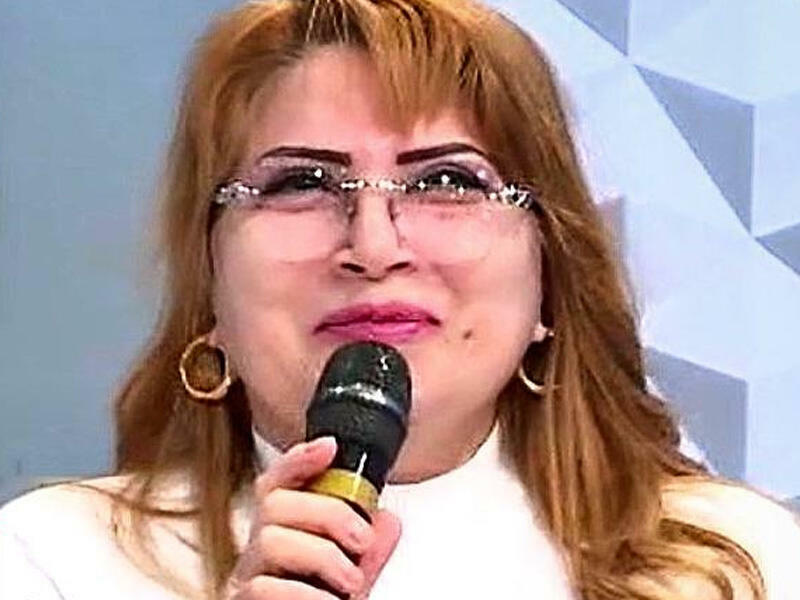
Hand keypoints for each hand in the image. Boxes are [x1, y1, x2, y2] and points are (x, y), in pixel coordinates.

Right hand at [224, 436, 401, 598]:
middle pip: (277, 503)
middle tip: (359, 539)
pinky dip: (304, 594)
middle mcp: (258, 550)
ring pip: (273, 539)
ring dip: (322, 556)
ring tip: (349, 581)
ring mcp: (247, 578)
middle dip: (328, 514)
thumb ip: (367, 550)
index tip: (329, 448)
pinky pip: (264, 587)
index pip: (279, 483)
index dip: (300, 460)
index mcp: (282, 532)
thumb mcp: (348, 578)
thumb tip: (388, 522)